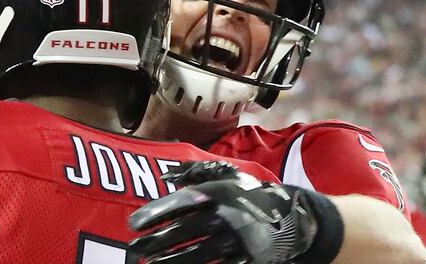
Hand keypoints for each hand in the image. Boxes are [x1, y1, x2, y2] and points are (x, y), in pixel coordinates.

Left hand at [129, 161, 317, 263]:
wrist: (292, 217)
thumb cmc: (249, 193)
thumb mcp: (227, 174)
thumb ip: (196, 171)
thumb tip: (168, 176)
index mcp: (219, 193)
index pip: (181, 203)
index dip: (156, 212)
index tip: (133, 223)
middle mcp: (225, 216)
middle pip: (184, 232)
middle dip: (157, 241)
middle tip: (135, 247)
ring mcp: (236, 241)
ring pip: (196, 254)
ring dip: (170, 261)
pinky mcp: (245, 259)